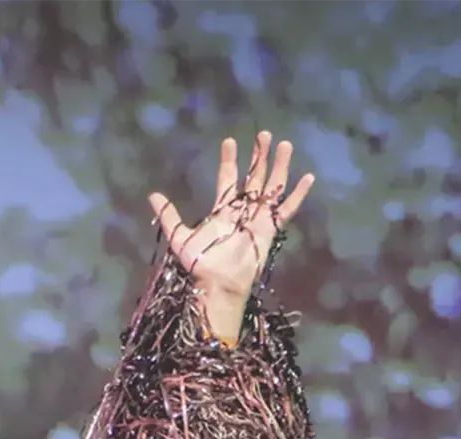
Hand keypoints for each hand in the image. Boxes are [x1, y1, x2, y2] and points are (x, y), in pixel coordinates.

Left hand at [149, 131, 314, 338]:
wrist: (218, 282)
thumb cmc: (200, 263)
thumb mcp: (180, 236)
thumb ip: (168, 215)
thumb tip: (152, 195)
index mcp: (223, 210)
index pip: (228, 178)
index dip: (229, 159)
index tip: (229, 140)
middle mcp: (243, 210)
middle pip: (254, 177)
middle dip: (259, 156)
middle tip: (263, 133)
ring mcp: (259, 218)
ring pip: (272, 186)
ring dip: (279, 166)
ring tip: (285, 144)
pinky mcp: (271, 228)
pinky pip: (288, 209)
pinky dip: (298, 195)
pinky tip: (308, 177)